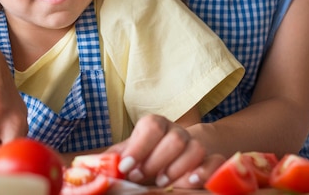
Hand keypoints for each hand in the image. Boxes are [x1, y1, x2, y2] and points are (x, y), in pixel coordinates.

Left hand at [108, 114, 224, 188]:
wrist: (176, 151)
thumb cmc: (148, 154)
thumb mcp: (131, 152)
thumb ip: (117, 156)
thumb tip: (93, 163)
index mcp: (155, 125)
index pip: (151, 126)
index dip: (139, 147)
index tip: (128, 167)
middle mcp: (177, 131)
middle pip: (174, 139)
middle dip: (156, 161)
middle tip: (142, 178)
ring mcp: (195, 143)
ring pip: (195, 148)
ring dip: (177, 168)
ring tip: (163, 183)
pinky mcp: (211, 158)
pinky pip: (215, 160)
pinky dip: (205, 171)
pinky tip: (191, 183)